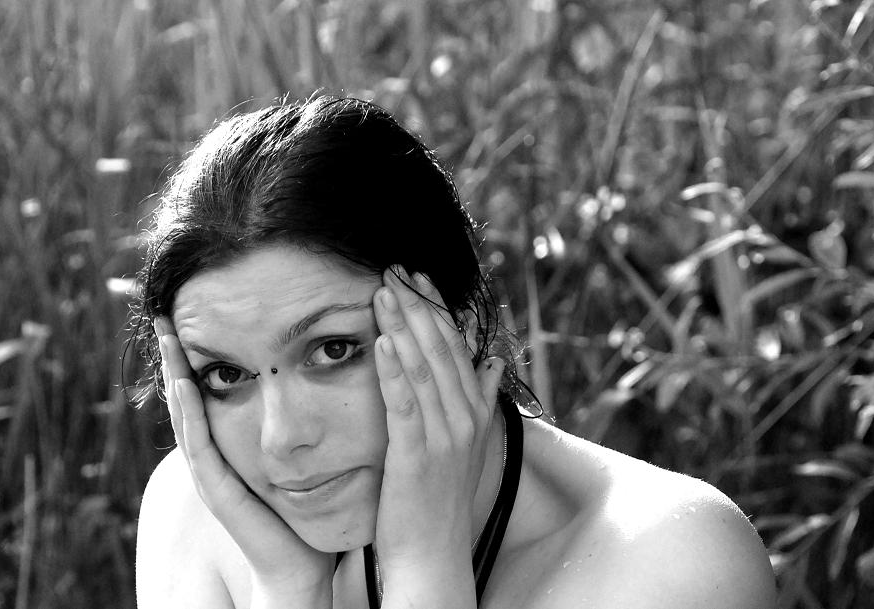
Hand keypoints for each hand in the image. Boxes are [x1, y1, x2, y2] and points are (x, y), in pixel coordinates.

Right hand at [153, 317, 333, 607]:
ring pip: (185, 415)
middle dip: (176, 356)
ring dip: (174, 375)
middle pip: (187, 397)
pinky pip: (199, 446)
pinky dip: (188, 414)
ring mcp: (212, 474)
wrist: (302, 566)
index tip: (192, 313)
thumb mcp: (303, 456)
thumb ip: (302, 423)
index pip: (210, 391)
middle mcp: (216, 456)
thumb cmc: (307, 512)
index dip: (198, 356)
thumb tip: (325, 370)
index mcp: (233, 445)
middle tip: (164, 313)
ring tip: (166, 336)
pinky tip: (183, 384)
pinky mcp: (218, 491)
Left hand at [371, 267, 504, 606]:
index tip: (420, 278)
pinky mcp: (416, 455)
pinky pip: (405, 404)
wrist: (434, 556)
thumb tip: (492, 361)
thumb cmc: (441, 500)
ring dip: (403, 327)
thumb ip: (479, 400)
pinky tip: (382, 341)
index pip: (458, 348)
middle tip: (397, 270)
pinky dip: (394, 370)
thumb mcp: (467, 445)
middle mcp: (465, 419)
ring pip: (424, 369)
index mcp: (474, 413)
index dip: (438, 311)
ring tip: (384, 291)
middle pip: (442, 350)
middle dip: (419, 307)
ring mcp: (443, 437)